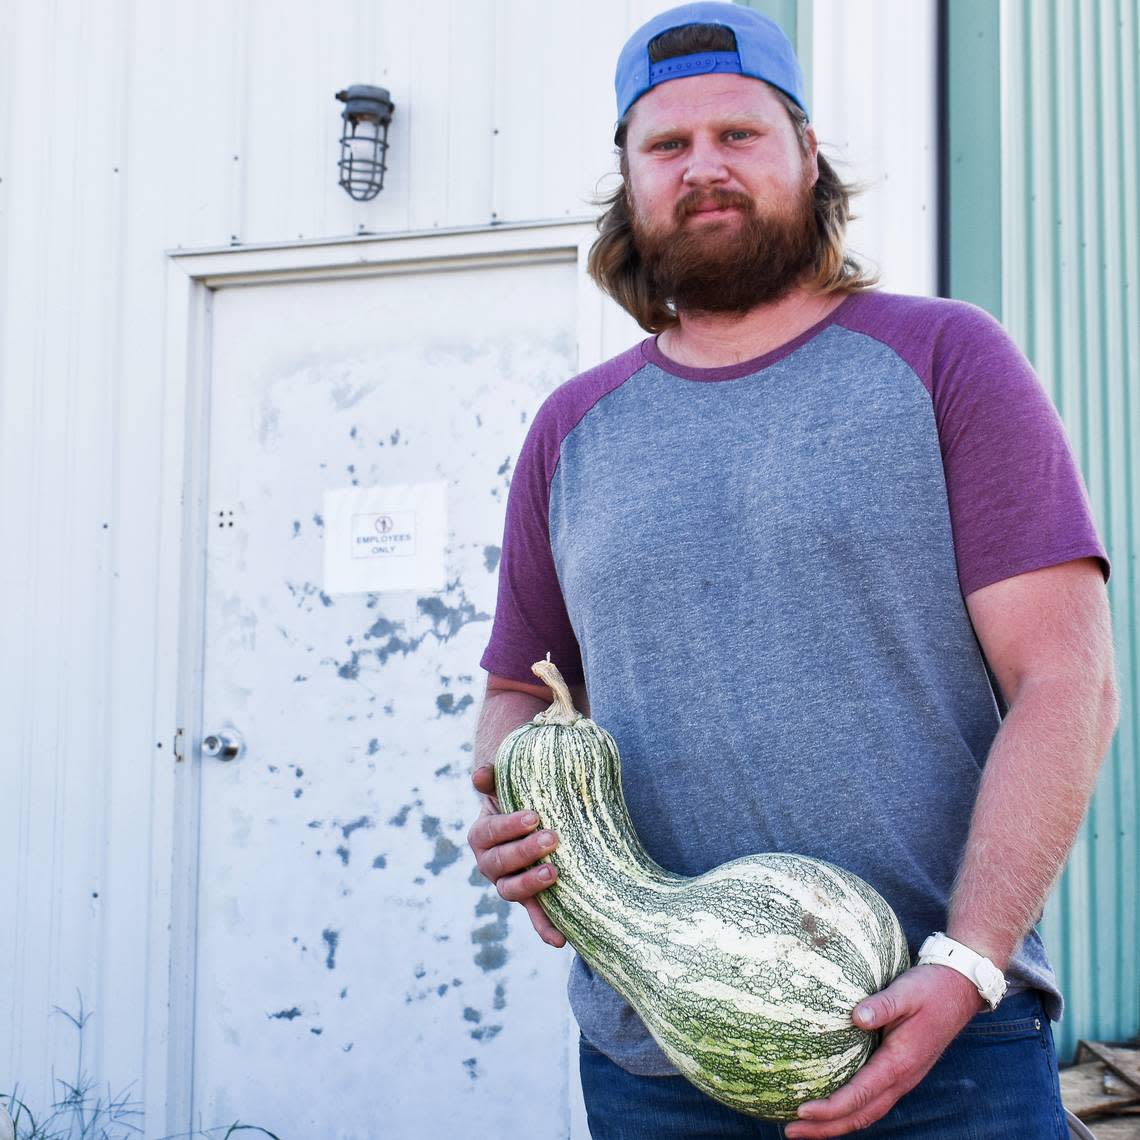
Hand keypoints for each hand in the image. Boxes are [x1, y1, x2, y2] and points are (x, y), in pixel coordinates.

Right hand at [467, 764, 565, 947]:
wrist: (531, 818)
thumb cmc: (518, 798)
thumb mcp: (505, 785)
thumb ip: (492, 778)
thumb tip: (480, 775)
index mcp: (481, 835)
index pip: (489, 832)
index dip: (509, 826)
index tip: (533, 816)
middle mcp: (490, 863)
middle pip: (500, 863)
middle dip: (524, 852)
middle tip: (551, 838)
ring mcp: (508, 884)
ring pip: (511, 890)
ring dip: (530, 885)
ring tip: (553, 874)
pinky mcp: (529, 900)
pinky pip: (534, 915)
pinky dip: (544, 928)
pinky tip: (560, 940)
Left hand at [784, 965, 984, 1137]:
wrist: (958, 991)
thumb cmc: (930, 989)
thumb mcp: (906, 991)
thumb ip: (882, 1005)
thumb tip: (856, 1016)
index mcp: (900, 1062)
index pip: (860, 1095)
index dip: (831, 1107)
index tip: (802, 1111)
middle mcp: (901, 1079)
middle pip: (861, 1115)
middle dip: (826, 1128)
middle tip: (791, 1130)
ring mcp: (902, 1079)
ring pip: (867, 1113)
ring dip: (836, 1124)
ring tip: (804, 1127)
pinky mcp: (899, 1072)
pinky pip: (872, 1101)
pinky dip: (850, 1111)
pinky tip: (831, 1106)